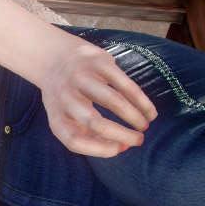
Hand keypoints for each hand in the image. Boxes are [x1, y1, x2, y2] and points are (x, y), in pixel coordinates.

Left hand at [38, 34, 157, 157]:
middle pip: (94, 121)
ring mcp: (81, 77)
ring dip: (133, 116)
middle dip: (121, 134)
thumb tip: (121, 147)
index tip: (120, 149)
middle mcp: (65, 96)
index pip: (74, 140)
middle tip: (140, 140)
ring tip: (146, 124)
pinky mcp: (98, 62)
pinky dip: (140, 100)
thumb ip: (87, 134)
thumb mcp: (68, 117)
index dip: (99, 149)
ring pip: (112, 100)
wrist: (55, 57)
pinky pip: (123, 84)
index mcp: (56, 115)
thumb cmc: (67, 97)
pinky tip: (149, 111)